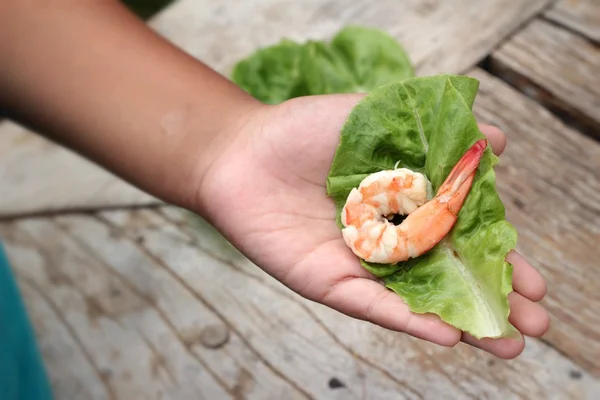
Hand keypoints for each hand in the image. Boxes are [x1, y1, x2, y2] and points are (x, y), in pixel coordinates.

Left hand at [195, 93, 548, 358]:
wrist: (241, 152)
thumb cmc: (304, 131)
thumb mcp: (378, 115)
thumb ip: (437, 131)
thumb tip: (502, 142)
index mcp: (408, 205)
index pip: (467, 239)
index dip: (502, 260)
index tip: (540, 285)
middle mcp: (391, 240)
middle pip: (452, 276)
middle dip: (495, 300)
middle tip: (540, 325)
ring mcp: (363, 264)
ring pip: (421, 301)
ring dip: (466, 324)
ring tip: (510, 346)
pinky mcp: (331, 282)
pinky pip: (375, 305)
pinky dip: (410, 321)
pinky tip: (448, 335)